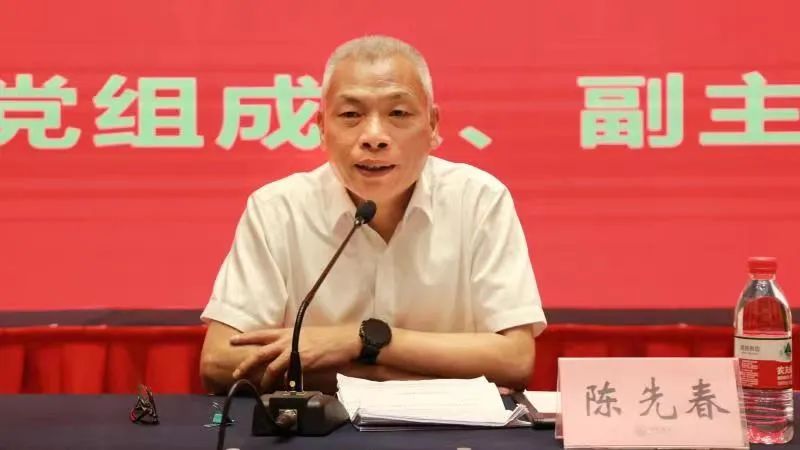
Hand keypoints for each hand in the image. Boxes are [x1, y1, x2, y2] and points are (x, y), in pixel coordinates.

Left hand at [229, 324, 360, 388]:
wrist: (344, 340)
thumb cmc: (329, 338)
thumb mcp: (306, 336)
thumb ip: (293, 343)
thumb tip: (286, 352)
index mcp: (288, 332)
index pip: (262, 333)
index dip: (246, 337)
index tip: (232, 340)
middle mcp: (287, 340)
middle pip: (260, 352)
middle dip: (246, 363)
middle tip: (236, 373)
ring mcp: (294, 351)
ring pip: (271, 366)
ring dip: (263, 379)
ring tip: (259, 387)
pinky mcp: (302, 362)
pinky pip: (287, 375)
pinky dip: (283, 382)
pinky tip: (282, 387)